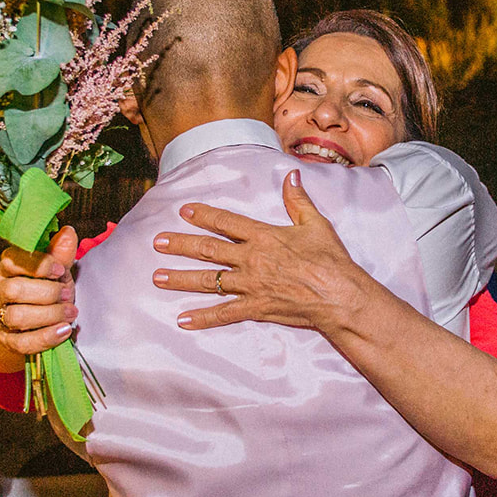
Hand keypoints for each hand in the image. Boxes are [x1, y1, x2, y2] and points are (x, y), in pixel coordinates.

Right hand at [0, 227, 78, 360]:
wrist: (31, 323)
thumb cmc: (45, 289)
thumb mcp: (55, 270)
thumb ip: (60, 253)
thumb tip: (67, 232)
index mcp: (9, 267)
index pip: (13, 261)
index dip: (37, 265)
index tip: (60, 270)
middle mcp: (0, 290)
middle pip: (13, 290)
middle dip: (45, 293)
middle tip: (67, 293)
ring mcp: (1, 317)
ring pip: (17, 317)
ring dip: (49, 315)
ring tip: (71, 312)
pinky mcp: (7, 340)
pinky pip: (22, 343)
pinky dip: (46, 337)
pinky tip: (64, 330)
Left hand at [152, 170, 370, 331]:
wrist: (339, 295)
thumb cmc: (330, 260)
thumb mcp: (316, 224)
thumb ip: (298, 200)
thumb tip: (290, 176)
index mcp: (263, 236)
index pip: (227, 222)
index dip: (204, 216)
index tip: (185, 211)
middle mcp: (251, 259)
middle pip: (208, 250)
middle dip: (181, 245)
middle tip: (158, 242)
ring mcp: (251, 285)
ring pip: (209, 281)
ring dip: (181, 279)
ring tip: (158, 277)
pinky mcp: (255, 308)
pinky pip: (223, 314)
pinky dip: (202, 318)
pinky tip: (183, 320)